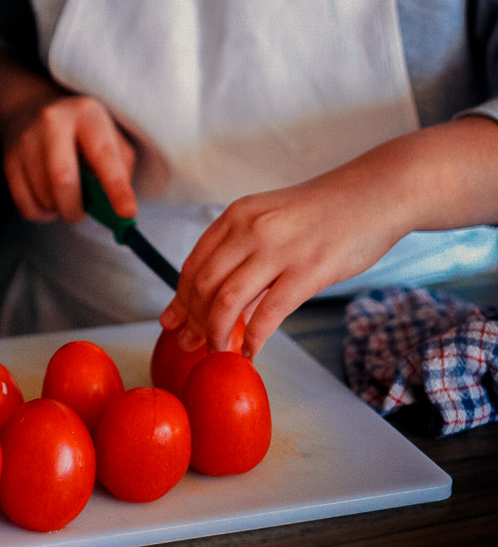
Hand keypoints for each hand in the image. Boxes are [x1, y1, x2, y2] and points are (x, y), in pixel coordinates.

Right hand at [3, 91, 137, 224]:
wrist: (33, 109)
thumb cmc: (83, 132)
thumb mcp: (111, 137)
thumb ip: (121, 169)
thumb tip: (120, 209)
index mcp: (87, 113)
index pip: (103, 154)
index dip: (116, 187)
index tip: (126, 213)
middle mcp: (53, 121)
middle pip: (62, 177)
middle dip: (75, 207)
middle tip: (82, 213)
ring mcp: (26, 138)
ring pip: (43, 195)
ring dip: (59, 209)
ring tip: (65, 198)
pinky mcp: (9, 158)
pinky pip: (25, 203)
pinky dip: (41, 213)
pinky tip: (48, 200)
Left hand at [159, 161, 408, 357]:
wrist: (371, 195)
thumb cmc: (322, 211)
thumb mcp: (270, 218)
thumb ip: (241, 249)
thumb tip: (214, 295)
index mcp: (236, 215)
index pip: (194, 264)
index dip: (181, 299)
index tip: (174, 322)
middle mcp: (250, 229)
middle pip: (204, 285)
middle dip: (194, 321)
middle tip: (193, 344)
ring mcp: (279, 250)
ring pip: (227, 302)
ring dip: (217, 334)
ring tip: (220, 351)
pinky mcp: (308, 271)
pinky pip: (268, 315)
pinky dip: (253, 340)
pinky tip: (252, 352)